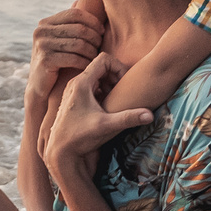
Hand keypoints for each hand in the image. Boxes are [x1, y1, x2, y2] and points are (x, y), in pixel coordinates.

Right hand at [25, 1, 104, 112]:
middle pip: (79, 29)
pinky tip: (88, 66)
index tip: (101, 32)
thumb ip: (67, 23)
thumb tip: (77, 0)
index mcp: (45, 23)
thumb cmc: (55, 62)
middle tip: (100, 47)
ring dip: (92, 52)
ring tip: (96, 57)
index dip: (92, 21)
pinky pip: (74, 58)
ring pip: (79, 44)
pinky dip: (85, 62)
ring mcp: (41, 45)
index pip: (75, 14)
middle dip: (94, 38)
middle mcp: (41, 31)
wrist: (40, 87)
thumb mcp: (59, 39)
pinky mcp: (45, 60)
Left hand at [40, 53, 153, 178]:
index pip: (104, 59)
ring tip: (114, 99)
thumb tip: (150, 115)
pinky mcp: (73, 100)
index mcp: (81, 83)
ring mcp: (73, 91)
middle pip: (100, 66)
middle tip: (121, 92)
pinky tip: (105, 107)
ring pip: (95, 77)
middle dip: (115, 76)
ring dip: (108, 84)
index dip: (118, 67)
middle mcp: (75, 83)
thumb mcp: (106, 126)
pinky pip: (90, 87)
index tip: (125, 82)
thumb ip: (129, 118)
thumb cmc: (79, 137)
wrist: (60, 151)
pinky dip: (101, 92)